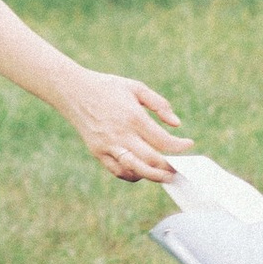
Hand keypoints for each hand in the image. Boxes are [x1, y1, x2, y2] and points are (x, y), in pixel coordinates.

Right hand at [61, 68, 189, 182]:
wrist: (73, 91)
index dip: (179, 146)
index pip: (163, 141)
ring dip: (153, 176)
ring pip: (135, 169)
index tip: (188, 144)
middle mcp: (121, 134)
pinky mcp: (98, 152)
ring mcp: (108, 145)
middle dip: (169, 167)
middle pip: (152, 160)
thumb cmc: (108, 87)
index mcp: (133, 117)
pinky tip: (142, 172)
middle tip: (179, 168)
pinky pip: (118, 171)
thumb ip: (159, 104)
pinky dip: (132, 175)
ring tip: (165, 176)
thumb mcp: (136, 87)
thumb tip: (176, 124)